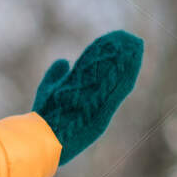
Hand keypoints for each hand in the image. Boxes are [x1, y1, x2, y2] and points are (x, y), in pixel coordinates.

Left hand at [33, 30, 143, 164]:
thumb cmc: (45, 119)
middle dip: (120, 55)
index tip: (112, 39)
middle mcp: (96, 101)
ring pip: (117, 79)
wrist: (43, 139)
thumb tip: (63, 61)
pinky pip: (118, 91)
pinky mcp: (104, 112)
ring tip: (133, 43)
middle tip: (127, 37)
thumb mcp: (49, 92)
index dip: (106, 56)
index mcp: (86, 96)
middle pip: (111, 73)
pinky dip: (126, 75)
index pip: (100, 71)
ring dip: (127, 62)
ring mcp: (100, 106)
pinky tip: (131, 60)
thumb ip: (56, 76)